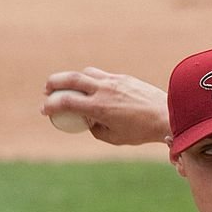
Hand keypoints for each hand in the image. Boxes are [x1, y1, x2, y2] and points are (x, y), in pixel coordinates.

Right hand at [41, 68, 169, 145]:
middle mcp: (104, 90)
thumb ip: (96, 130)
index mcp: (99, 107)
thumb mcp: (114, 138)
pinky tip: (91, 87)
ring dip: (72, 78)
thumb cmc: (141, 131)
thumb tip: (88, 122)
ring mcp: (113, 81)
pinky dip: (91, 79)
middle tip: (47, 90)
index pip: (66, 102)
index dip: (51, 105)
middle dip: (54, 83)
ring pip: (86, 73)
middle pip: (70, 79)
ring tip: (68, 86)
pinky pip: (101, 75)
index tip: (44, 110)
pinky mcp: (123, 78)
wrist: (166, 116)